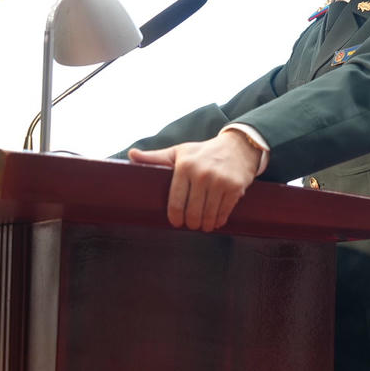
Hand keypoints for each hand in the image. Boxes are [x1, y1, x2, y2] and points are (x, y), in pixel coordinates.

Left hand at [128, 131, 261, 231]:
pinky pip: (224, 212)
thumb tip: (131, 154)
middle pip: (192, 212)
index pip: (176, 202)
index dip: (175, 218)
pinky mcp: (235, 187)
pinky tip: (215, 221)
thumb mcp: (179, 152)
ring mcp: (220, 181)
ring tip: (203, 225)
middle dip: (191, 223)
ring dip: (205, 225)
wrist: (238, 146)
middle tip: (191, 224)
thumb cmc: (203, 152)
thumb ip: (155, 157)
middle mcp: (202, 174)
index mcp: (184, 166)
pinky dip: (218, 221)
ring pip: (208, 215)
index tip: (176, 222)